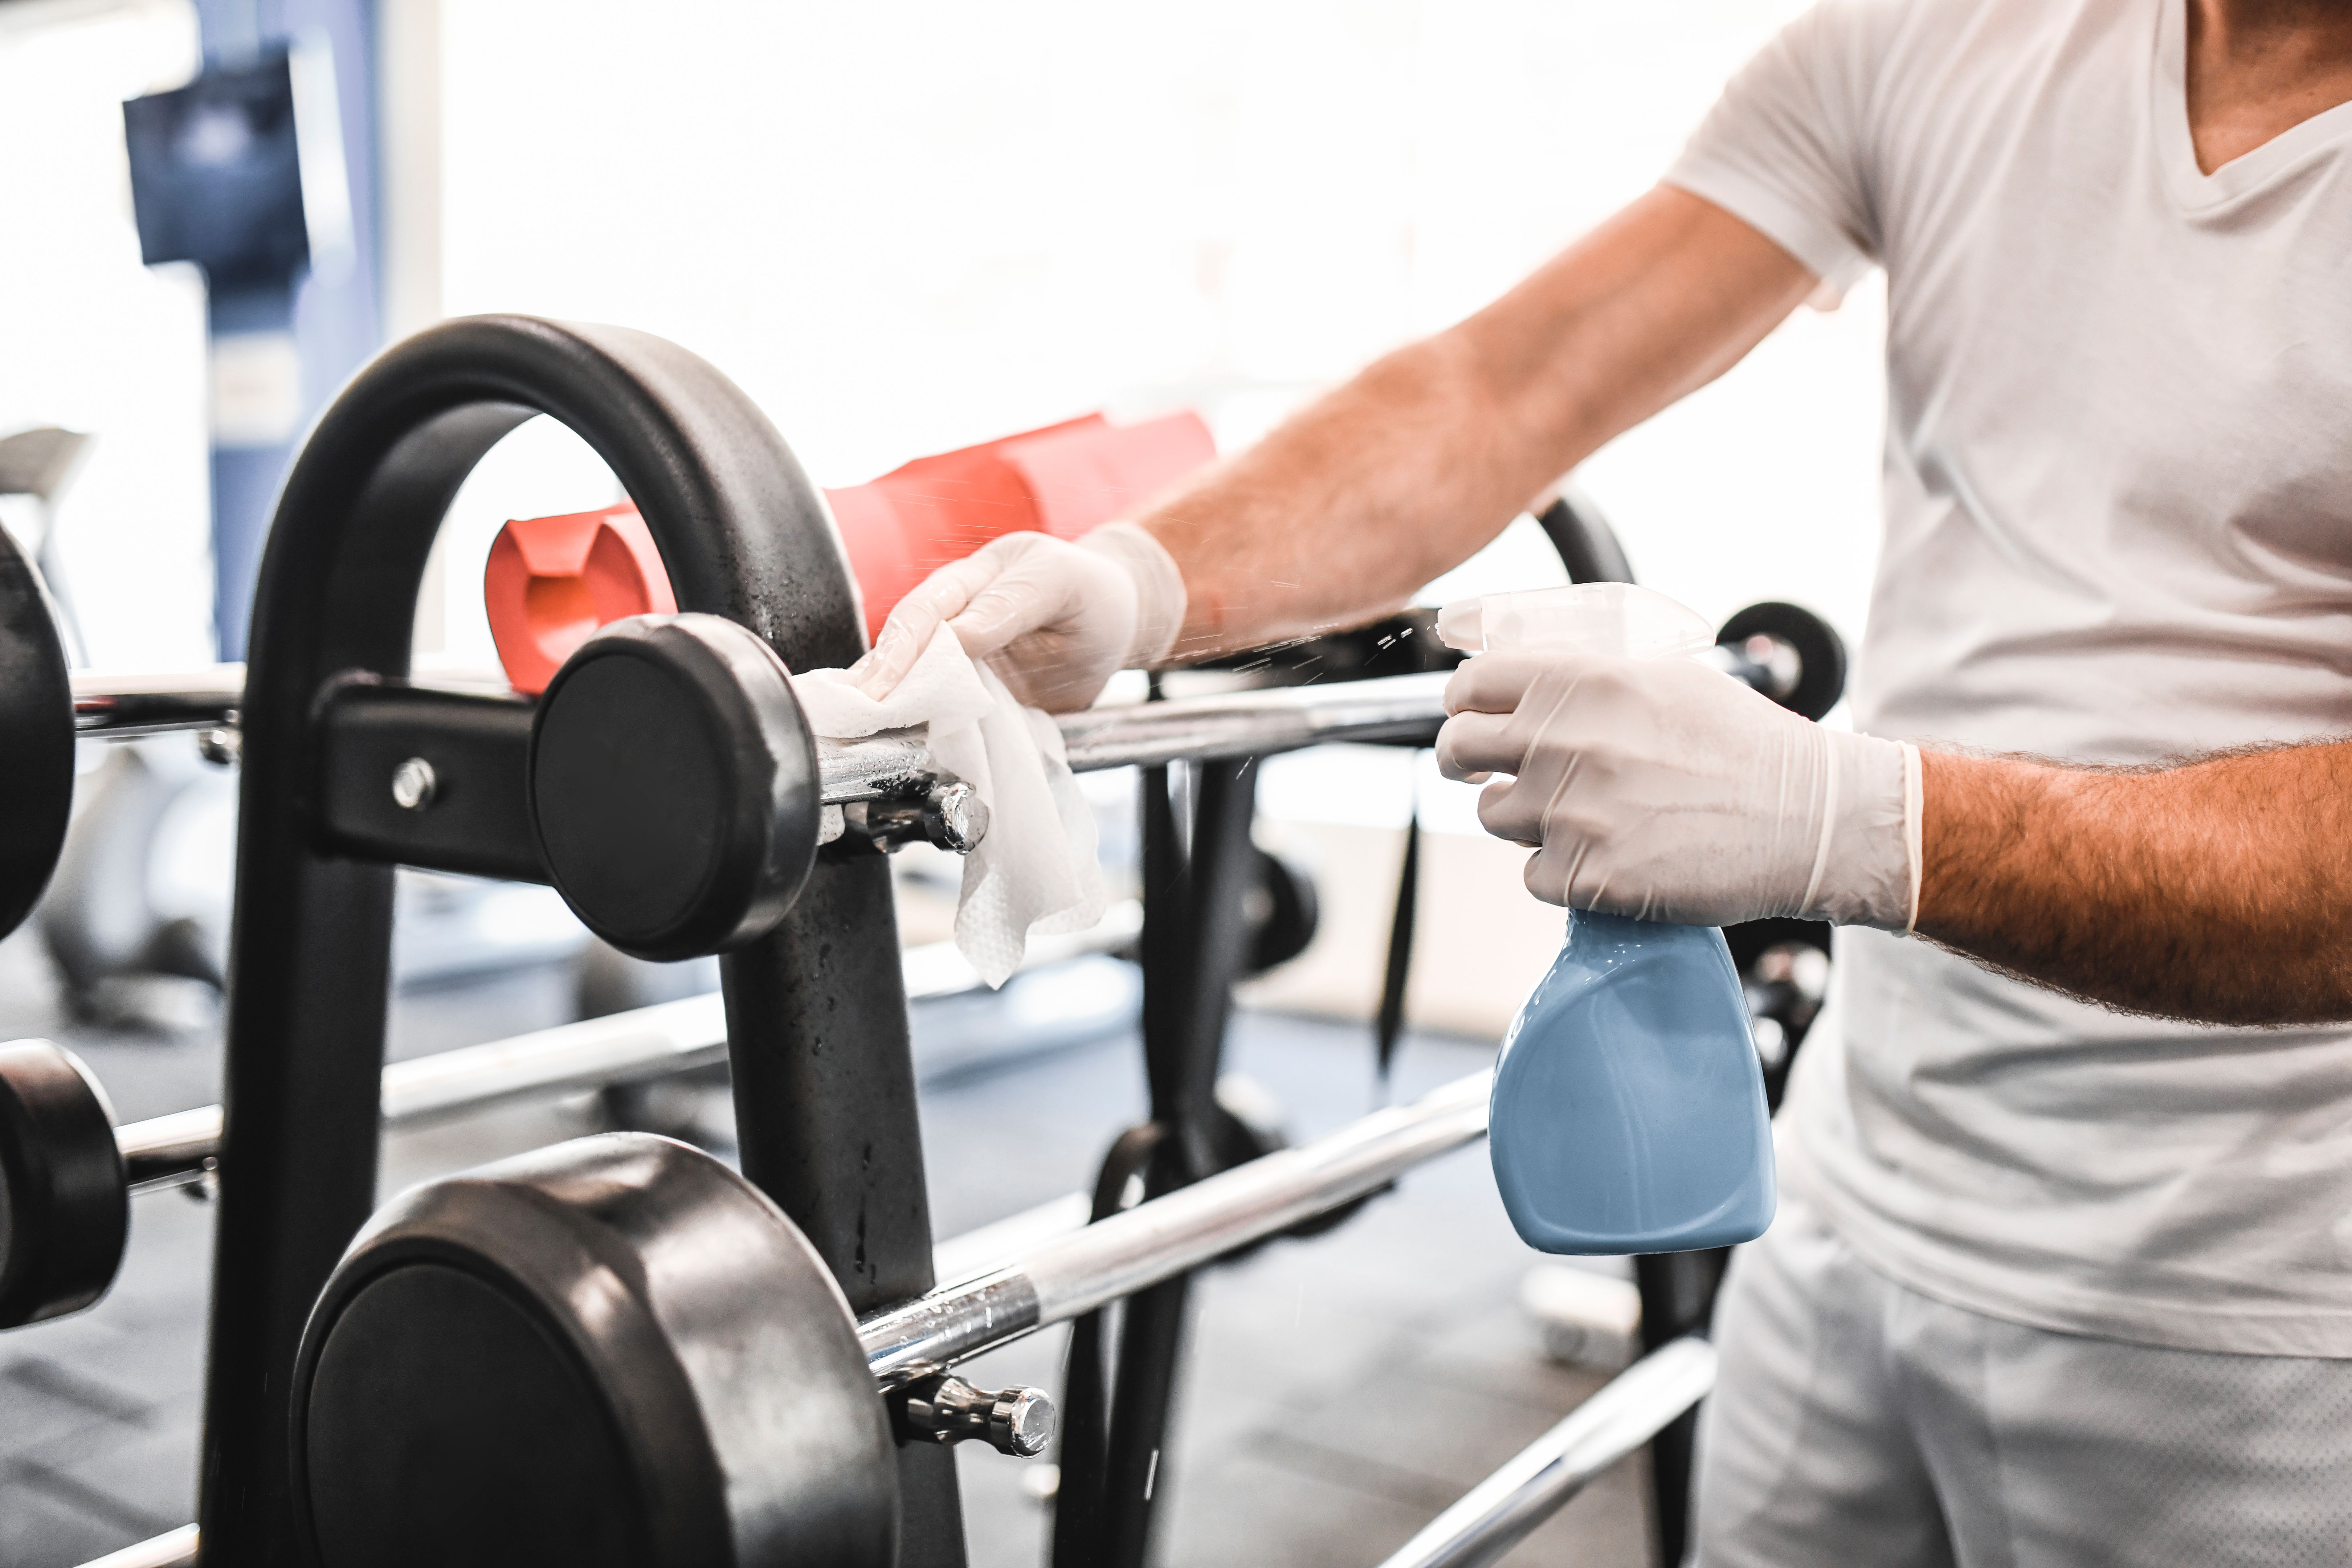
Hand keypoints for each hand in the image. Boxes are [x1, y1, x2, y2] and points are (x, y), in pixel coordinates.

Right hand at [848, 524, 1185, 712]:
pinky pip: (937, 710)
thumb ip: (1011, 605)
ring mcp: (961, 659)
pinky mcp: (972, 694)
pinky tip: (885, 745)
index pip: (924, 613)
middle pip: (902, 649)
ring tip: (851, 735)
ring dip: (883, 707)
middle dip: (875, 682)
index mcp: (972, 579)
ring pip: (910, 680)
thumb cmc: (1091, 595)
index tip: (882, 688)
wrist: (1118, 623)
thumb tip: (956, 637)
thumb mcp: (1061, 584)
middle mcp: (955, 618)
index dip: (901, 651)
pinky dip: (913, 728)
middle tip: (851, 717)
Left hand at [1436, 649, 1918, 927]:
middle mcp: (1566, 743)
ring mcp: (1573, 813)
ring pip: (1493, 815)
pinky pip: (1534, 874)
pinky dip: (1560, 870)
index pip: (1471, 684)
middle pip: (1459, 749)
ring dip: (1522, 816)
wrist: (1807, 819)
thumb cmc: (1740, 744)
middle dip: (1464, 758)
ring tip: (1581, 811)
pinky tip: (1610, 853)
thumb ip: (1581, 671)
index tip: (1468, 716)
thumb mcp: (1663, 677)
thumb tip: (1505, 658)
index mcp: (1582, 683)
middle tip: (1482, 768)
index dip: (1463, 703)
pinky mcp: (1588, 876)